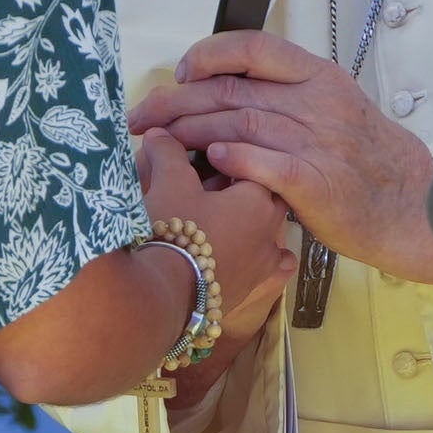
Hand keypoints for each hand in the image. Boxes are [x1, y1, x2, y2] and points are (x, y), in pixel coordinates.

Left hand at [132, 30, 432, 288]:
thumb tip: (223, 102)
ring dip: (191, 131)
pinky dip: (234, 158)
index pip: (254, 47)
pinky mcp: (317, 183)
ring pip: (239, 122)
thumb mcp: (336, 112)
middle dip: (176, 101)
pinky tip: (210, 160)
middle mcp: (317, 103)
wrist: (415, 207)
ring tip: (158, 141)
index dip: (208, 54)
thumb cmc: (369, 165)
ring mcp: (318, 142)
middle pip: (232, 89)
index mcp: (319, 78)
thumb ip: (287, 100)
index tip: (180, 73)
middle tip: (141, 117)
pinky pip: (265, 163)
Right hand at [135, 126, 296, 368]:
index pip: (254, 165)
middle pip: (266, 200)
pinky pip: (267, 271)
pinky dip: (260, 261)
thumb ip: (169, 153)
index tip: (210, 159)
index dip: (230, 159)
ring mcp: (264, 267)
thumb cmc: (172, 230)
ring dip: (254, 227)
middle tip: (213, 187)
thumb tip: (161, 135)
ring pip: (269, 236)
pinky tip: (248, 258)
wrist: (161, 297)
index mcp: (259, 199)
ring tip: (226, 223)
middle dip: (243, 191)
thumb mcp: (168, 182)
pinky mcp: (251, 294)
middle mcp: (271, 233)